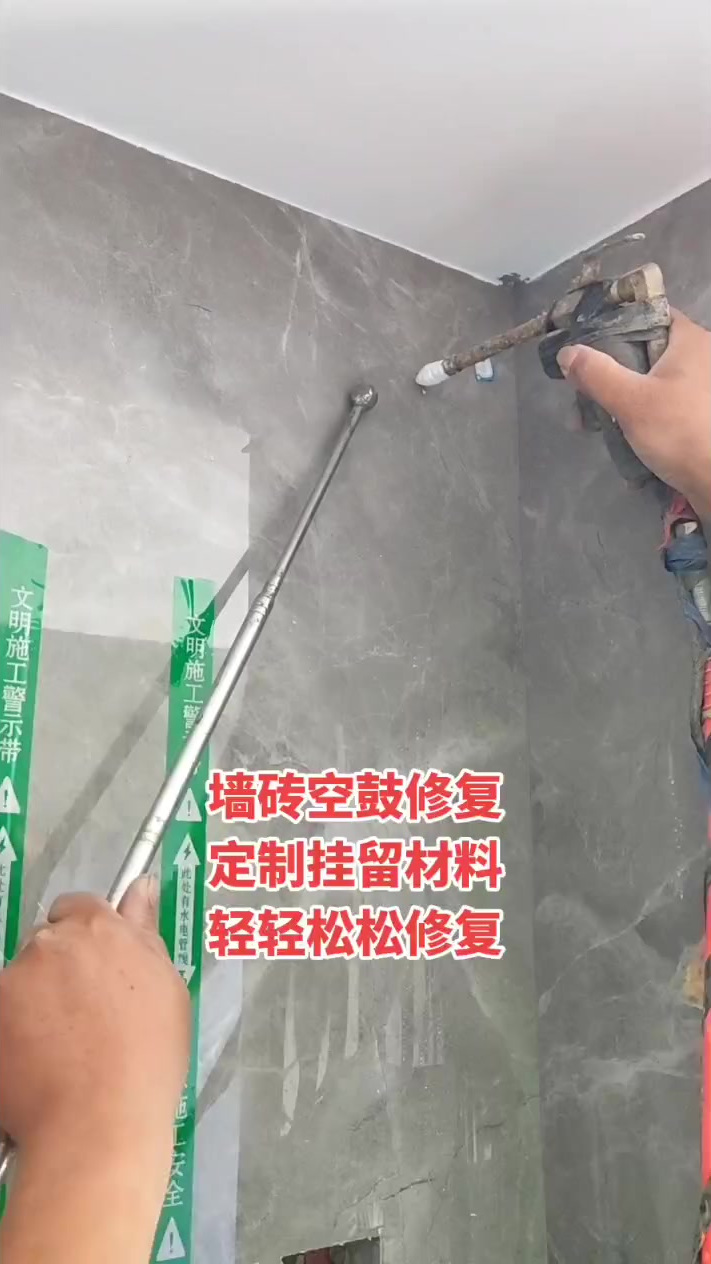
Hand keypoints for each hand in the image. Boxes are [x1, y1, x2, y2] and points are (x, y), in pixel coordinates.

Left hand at [0, 878, 189, 1263]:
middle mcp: (51, 945)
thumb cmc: (147, 1059)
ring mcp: (14, 981)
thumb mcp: (166, 989)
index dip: (87, 937)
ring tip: (61, 1047)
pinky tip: (38, 1063)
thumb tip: (141, 887)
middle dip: (61, 967)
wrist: (98, 1123)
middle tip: (84, 1014)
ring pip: (23, 979)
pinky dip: (15, 1030)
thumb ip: (144, 932)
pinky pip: (4, 1013)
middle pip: (48, 942)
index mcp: (99, 929)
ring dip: (36, 999)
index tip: (96, 969)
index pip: (78, 907)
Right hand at [557, 309, 710, 516]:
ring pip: (648, 382)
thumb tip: (568, 352)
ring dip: (618, 400)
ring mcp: (699, 388)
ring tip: (591, 423)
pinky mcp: (696, 415)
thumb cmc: (680, 432)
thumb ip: (597, 374)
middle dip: (608, 373)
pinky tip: (617, 435)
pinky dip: (638, 417)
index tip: (585, 344)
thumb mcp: (632, 402)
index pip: (648, 315)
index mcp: (690, 340)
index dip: (615, 324)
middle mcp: (699, 357)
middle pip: (643, 351)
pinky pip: (660, 405)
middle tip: (582, 395)